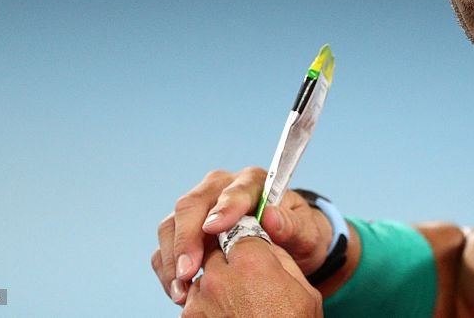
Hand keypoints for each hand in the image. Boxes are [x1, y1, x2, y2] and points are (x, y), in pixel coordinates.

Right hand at [152, 168, 332, 304]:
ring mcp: (200, 210)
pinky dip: (167, 269)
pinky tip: (178, 290)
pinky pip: (167, 247)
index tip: (214, 229)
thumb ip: (292, 223)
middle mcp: (220, 190)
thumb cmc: (299, 232)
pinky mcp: (188, 233)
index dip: (224, 208)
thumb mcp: (307, 230)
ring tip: (181, 289)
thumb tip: (270, 217)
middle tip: (189, 271)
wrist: (291, 243)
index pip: (234, 189)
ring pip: (172, 225)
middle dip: (187, 239)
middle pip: (192, 205)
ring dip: (172, 257)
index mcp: (252, 182)